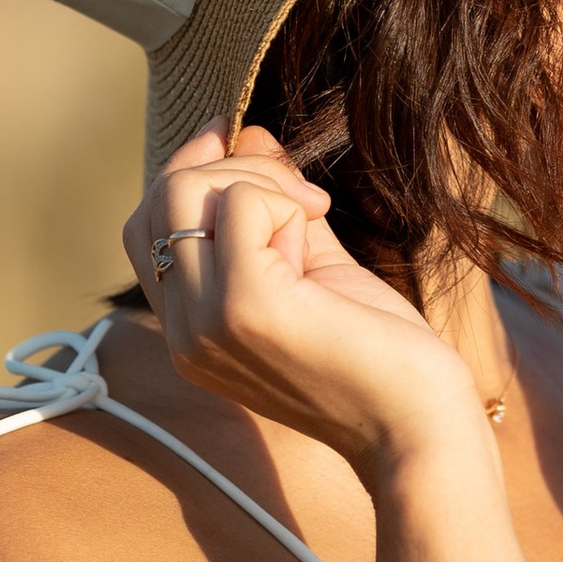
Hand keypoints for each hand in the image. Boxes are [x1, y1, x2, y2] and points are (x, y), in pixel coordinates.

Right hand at [124, 128, 491, 481]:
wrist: (418, 428)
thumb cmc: (378, 354)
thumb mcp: (314, 269)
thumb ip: (274, 208)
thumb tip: (248, 133)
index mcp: (188, 332)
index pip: (144, 226)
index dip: (188, 172)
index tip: (242, 143)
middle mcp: (181, 332)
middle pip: (157, 199)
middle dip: (228, 169)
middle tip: (304, 198)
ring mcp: (205, 322)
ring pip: (187, 192)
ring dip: (260, 184)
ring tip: (314, 222)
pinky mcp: (245, 307)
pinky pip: (240, 204)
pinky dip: (286, 204)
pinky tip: (319, 243)